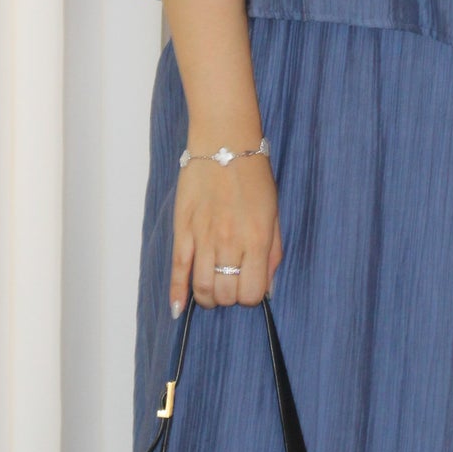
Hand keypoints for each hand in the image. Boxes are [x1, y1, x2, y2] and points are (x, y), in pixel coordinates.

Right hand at [169, 149, 281, 313]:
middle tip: (230, 285)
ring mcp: (204, 237)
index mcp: (258, 239)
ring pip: (202, 287)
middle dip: (229, 297)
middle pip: (226, 294)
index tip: (249, 287)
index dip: (251, 296)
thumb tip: (268, 288)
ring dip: (208, 298)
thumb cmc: (254, 177)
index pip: (252, 293)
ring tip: (211, 291)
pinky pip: (178, 269)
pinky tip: (178, 308)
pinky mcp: (183, 229)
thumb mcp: (275, 214)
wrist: (224, 143)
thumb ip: (273, 253)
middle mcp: (230, 242)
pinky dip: (177, 293)